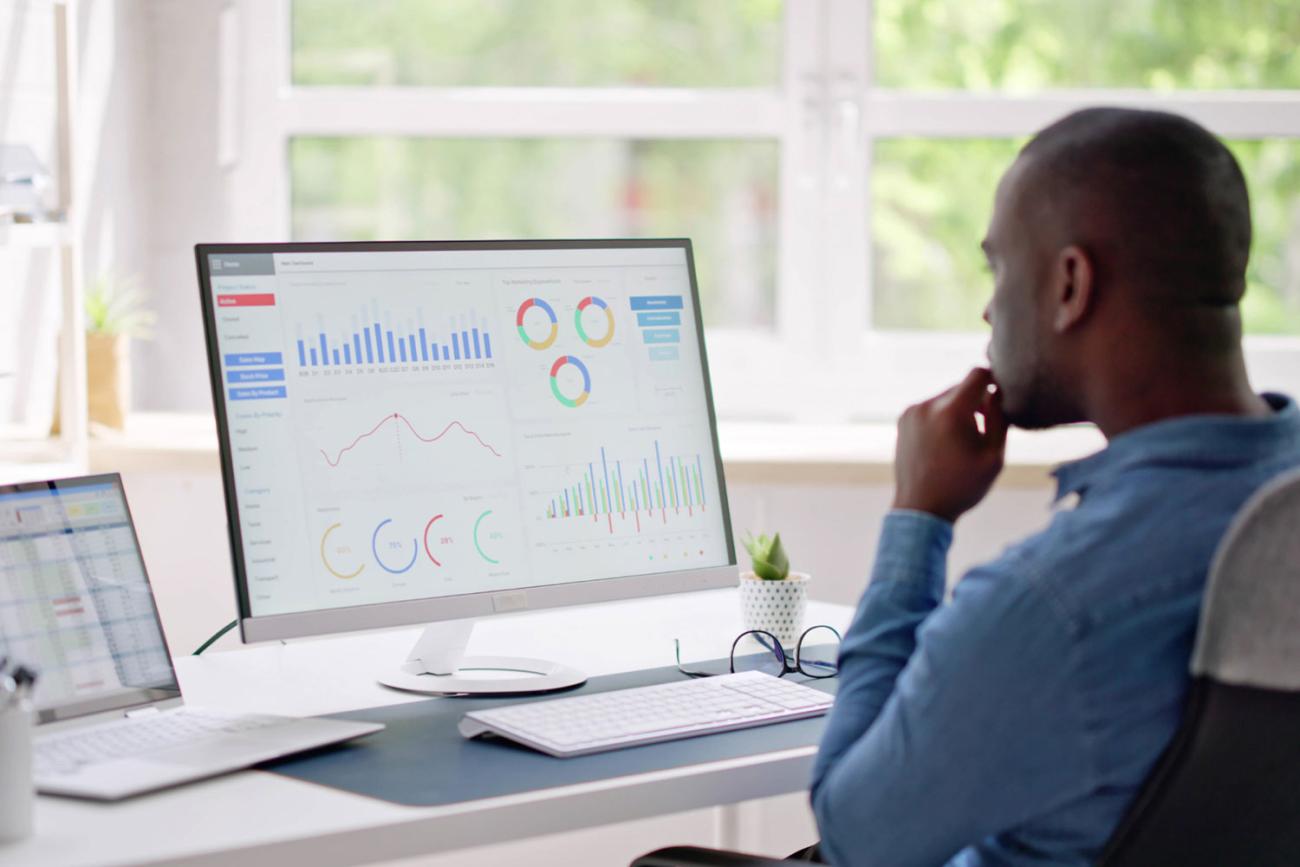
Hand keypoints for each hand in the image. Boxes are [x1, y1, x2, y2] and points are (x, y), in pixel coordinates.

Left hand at [892, 367, 1007, 522]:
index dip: (993, 381)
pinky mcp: (903, 420)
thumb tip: (997, 391)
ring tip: (962, 442)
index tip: (1000, 396)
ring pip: (945, 398)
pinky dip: (941, 418)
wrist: (921, 509)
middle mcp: (927, 406)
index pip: (977, 375)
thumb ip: (999, 419)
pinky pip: (930, 408)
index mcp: (950, 412)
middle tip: (983, 429)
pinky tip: (945, 444)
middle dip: (976, 402)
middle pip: (961, 387)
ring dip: (958, 410)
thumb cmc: (962, 486)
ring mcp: (911, 412)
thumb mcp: (993, 456)